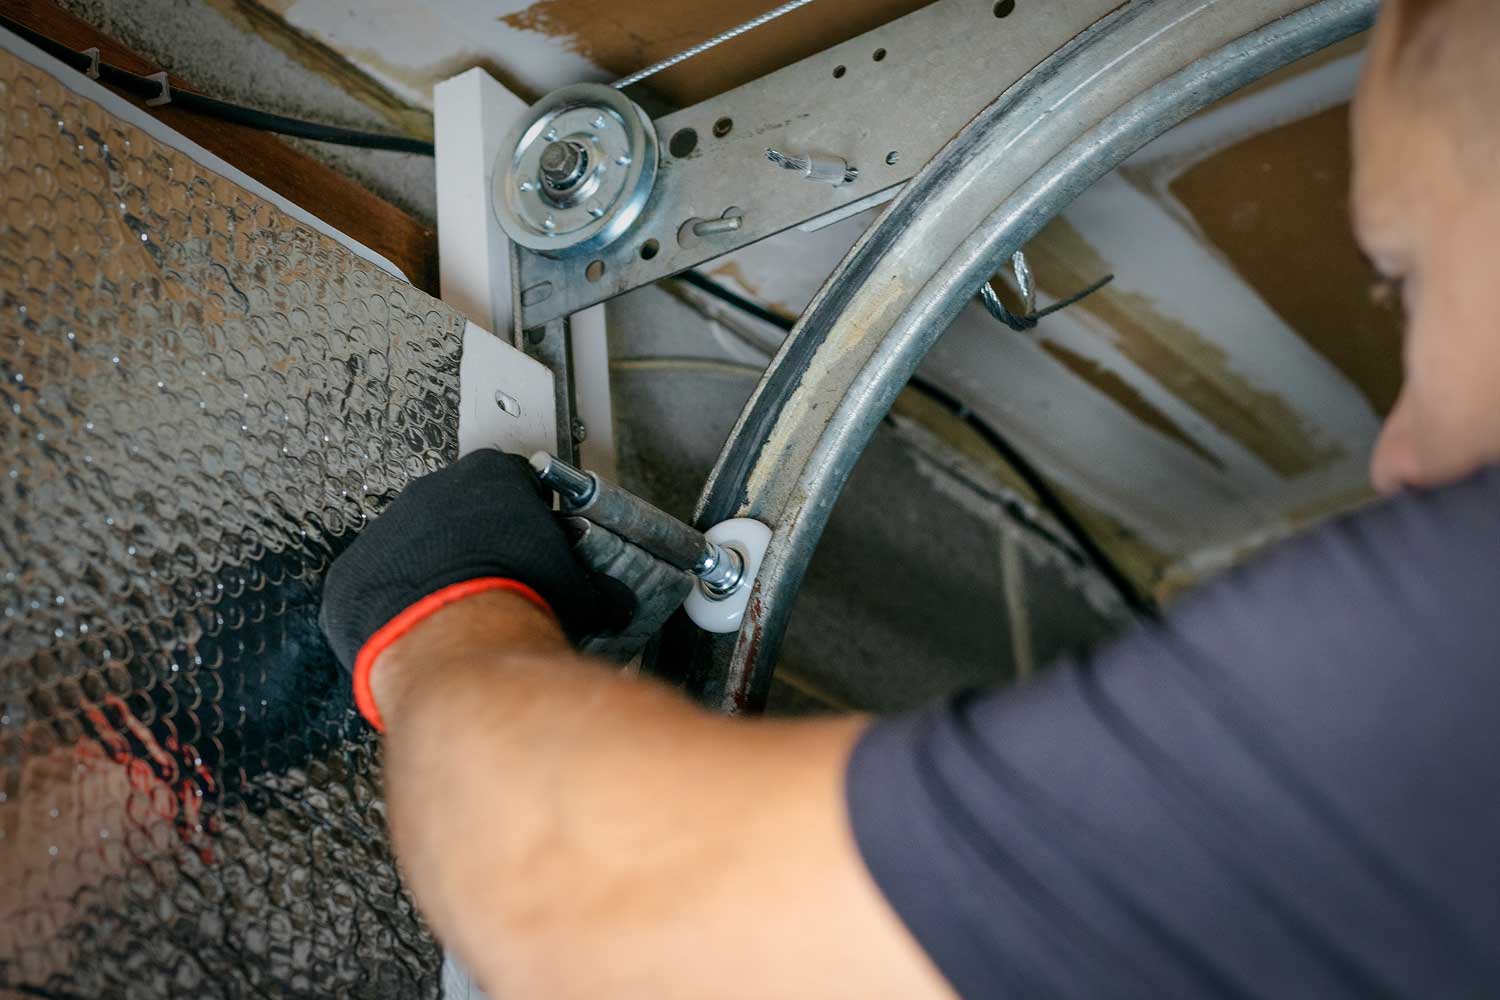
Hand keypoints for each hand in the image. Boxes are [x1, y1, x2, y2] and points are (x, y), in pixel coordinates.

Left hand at [319, 449, 596, 728]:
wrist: (456, 639)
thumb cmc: (516, 599)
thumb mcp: (576, 590)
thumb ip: (590, 585)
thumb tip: (612, 603)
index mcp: (491, 475)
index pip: (514, 481)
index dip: (527, 514)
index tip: (533, 541)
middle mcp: (433, 489)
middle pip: (458, 510)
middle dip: (476, 541)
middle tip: (498, 580)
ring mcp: (386, 528)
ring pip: (413, 546)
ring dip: (432, 571)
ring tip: (459, 610)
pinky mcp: (353, 573)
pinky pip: (376, 585)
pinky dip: (394, 605)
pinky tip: (420, 629)